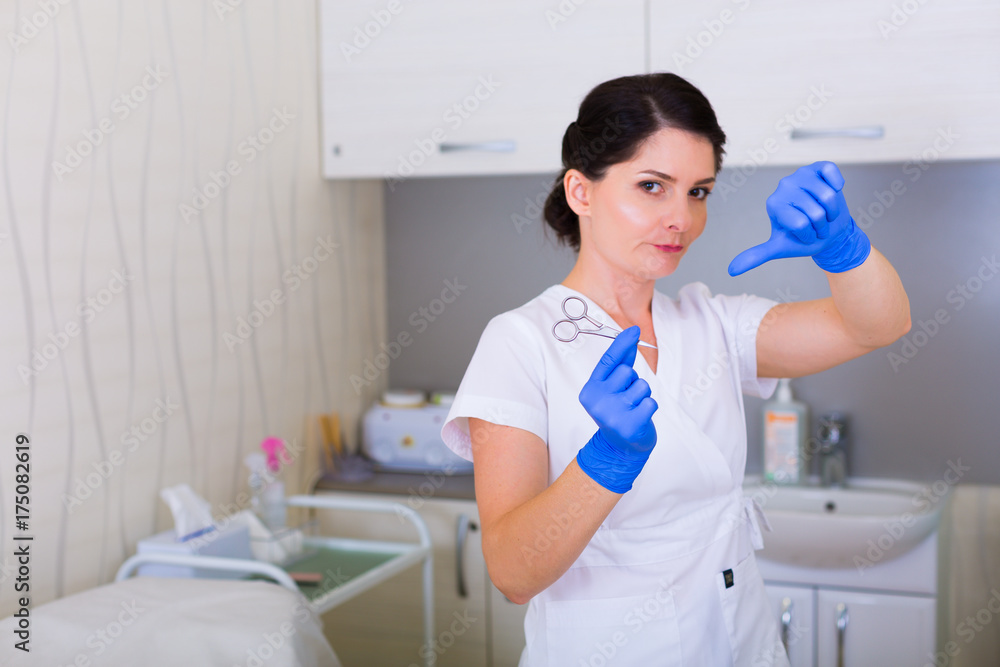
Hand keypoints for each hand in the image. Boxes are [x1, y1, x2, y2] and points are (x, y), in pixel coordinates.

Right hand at [576, 326, 657, 493]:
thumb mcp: (613, 389)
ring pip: (642, 386)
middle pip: (627, 372)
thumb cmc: (618, 412)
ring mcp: (612, 414)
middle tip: (627, 398)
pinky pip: (651, 402)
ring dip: (643, 395)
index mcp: (590, 389)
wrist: (620, 449)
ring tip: (634, 408)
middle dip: (633, 381)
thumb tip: (631, 336)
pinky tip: (640, 417)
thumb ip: (620, 364)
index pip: (607, 361)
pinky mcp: (629, 425)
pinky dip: (650, 407)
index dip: (622, 343)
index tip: (636, 329)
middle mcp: (597, 400)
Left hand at [728, 161, 871, 275]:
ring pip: (827, 197)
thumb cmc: (804, 238)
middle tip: (817, 224)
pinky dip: (837, 186)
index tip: (803, 232)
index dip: (808, 234)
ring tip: (824, 213)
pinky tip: (832, 190)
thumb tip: (732, 270)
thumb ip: (756, 256)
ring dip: (832, 211)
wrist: (828, 230)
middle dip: (821, 225)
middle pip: (815, 213)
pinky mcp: (819, 167)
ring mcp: (802, 174)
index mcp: (773, 204)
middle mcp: (784, 186)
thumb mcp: (779, 248)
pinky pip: (832, 173)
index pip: (800, 224)